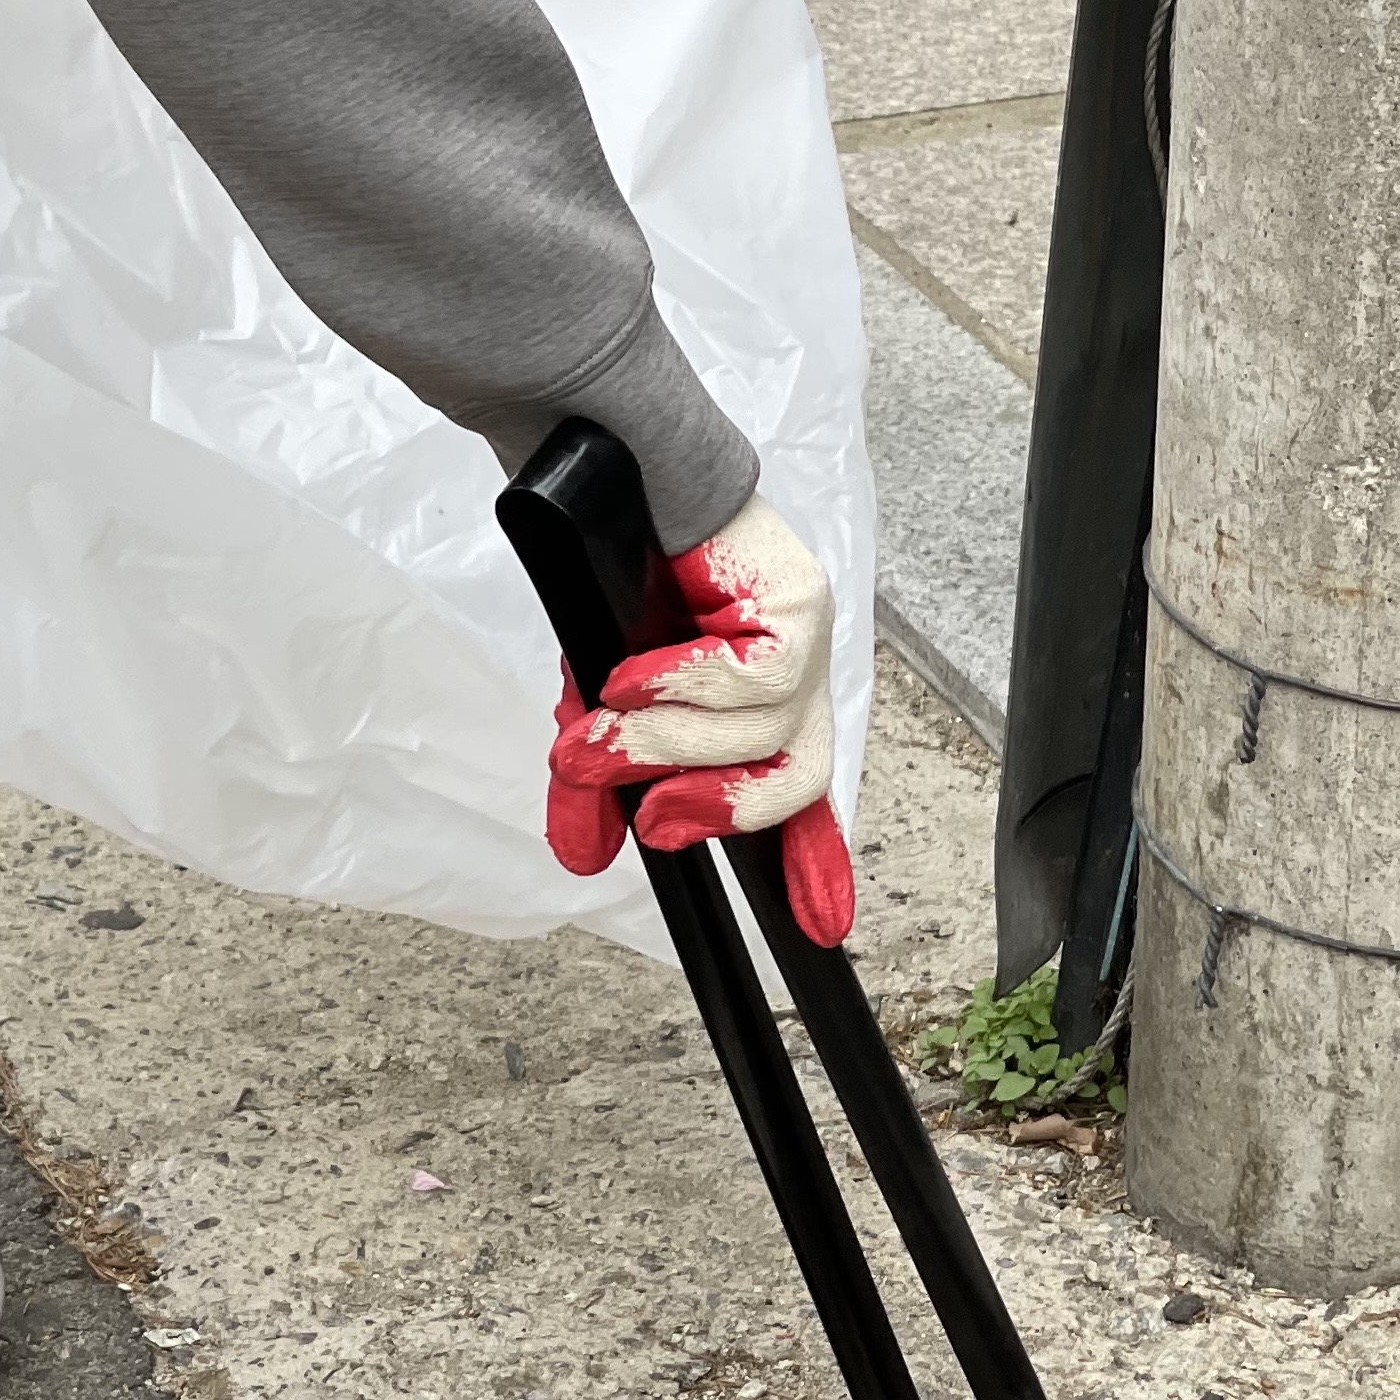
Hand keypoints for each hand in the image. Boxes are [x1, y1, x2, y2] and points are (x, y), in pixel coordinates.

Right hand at [545, 493, 853, 943]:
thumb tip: (579, 860)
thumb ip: (598, 781)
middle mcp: (797, 678)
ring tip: (598, 731)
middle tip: (655, 821)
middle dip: (718, 809)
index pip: (801, 796)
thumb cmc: (616, 579)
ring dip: (668, 744)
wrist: (615, 472)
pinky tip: (632, 674)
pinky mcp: (801, 598)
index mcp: (762, 708)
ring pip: (760, 733)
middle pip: (792, 778)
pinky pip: (753, 677)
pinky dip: (682, 685)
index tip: (819, 927)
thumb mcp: (597, 703)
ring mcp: (807, 636)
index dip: (816, 864)